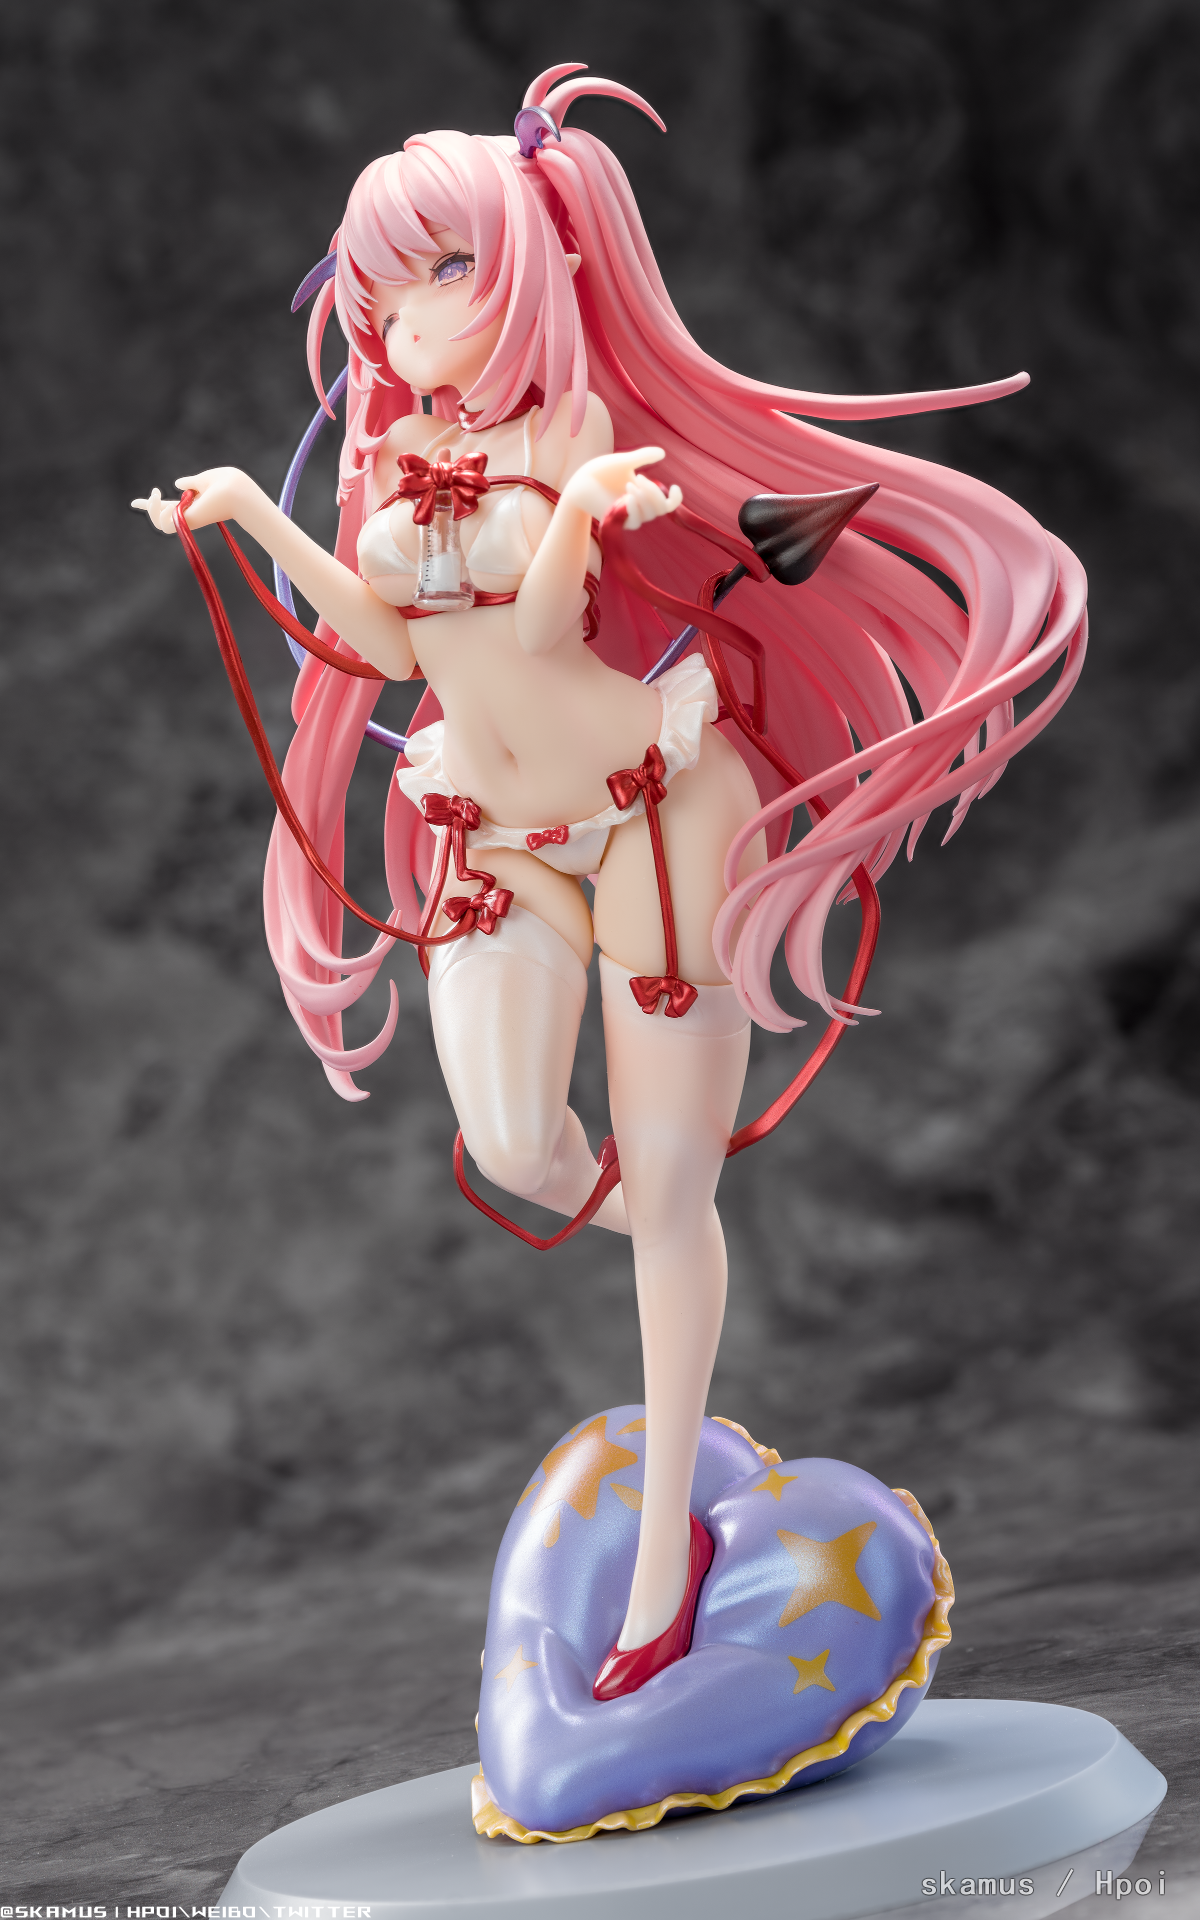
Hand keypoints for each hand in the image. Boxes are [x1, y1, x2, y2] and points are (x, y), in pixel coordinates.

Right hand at [131, 467, 250, 533]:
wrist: (236, 492)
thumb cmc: (226, 484)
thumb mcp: (205, 478)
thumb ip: (191, 482)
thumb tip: (179, 484)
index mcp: (194, 503)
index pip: (171, 506)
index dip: (156, 503)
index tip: (141, 499)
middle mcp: (188, 513)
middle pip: (162, 516)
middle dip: (148, 508)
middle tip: (134, 501)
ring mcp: (186, 520)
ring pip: (159, 522)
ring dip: (150, 508)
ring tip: (155, 493)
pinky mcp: (185, 524)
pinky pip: (161, 524)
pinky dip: (155, 511)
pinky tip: (161, 500)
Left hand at [560, 446, 681, 529]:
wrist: (581, 481)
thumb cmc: (601, 471)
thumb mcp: (625, 461)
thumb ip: (643, 457)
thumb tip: (662, 453)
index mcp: (644, 494)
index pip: (667, 505)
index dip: (676, 499)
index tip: (674, 487)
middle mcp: (639, 507)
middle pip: (661, 509)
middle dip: (655, 493)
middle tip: (639, 478)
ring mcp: (630, 515)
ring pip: (651, 514)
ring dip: (645, 498)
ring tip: (630, 484)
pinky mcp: (619, 521)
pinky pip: (636, 521)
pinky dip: (635, 508)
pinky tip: (628, 496)